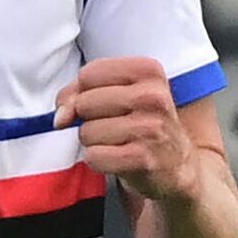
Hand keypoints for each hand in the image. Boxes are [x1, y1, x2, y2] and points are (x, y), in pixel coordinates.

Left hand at [54, 57, 198, 201]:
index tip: (102, 103)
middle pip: (84, 103)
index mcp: (149, 71)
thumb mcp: (117, 94)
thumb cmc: (140, 123)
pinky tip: (119, 159)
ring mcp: (150, 128)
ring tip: (120, 143)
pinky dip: (99, 161)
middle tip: (115, 126)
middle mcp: (153, 96)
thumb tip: (59, 117)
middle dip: (89, 119)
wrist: (177, 166)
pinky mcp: (143, 159)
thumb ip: (78, 93)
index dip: (84, 92)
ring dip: (95, 142)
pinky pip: (94, 156)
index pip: (88, 74)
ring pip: (86, 132)